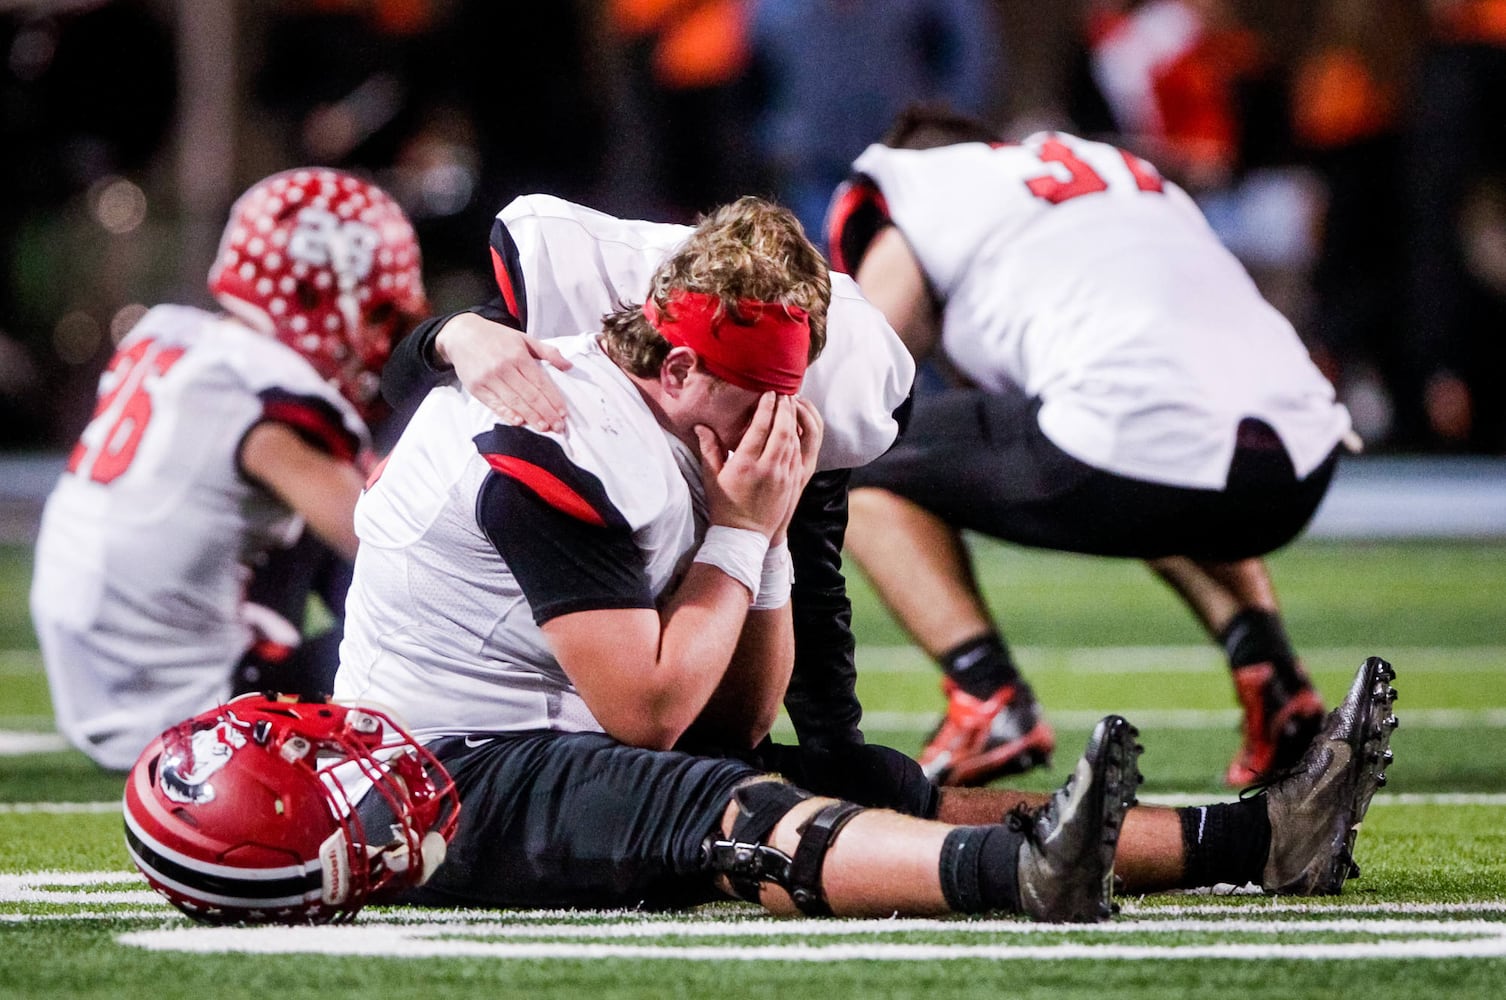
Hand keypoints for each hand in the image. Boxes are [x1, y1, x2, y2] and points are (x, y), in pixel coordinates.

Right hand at [435, 313, 571, 431]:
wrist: (462, 334)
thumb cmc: (496, 337)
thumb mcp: (523, 338)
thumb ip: (547, 352)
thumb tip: (569, 366)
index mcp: (518, 355)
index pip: (540, 382)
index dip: (553, 399)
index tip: (563, 413)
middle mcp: (504, 367)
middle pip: (529, 395)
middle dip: (546, 413)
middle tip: (559, 427)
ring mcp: (489, 379)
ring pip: (514, 402)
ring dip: (531, 417)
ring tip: (544, 428)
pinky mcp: (476, 388)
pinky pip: (494, 404)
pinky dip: (507, 414)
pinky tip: (519, 422)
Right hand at [695, 393, 803, 539]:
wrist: (744, 536)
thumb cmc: (724, 506)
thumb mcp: (711, 477)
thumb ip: (708, 449)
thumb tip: (700, 426)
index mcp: (745, 464)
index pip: (760, 427)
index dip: (767, 407)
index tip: (769, 393)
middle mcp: (767, 468)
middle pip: (782, 430)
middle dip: (785, 409)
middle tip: (784, 393)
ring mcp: (783, 476)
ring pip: (793, 441)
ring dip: (794, 421)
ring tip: (791, 406)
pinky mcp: (792, 484)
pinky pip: (799, 455)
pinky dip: (798, 438)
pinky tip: (796, 429)